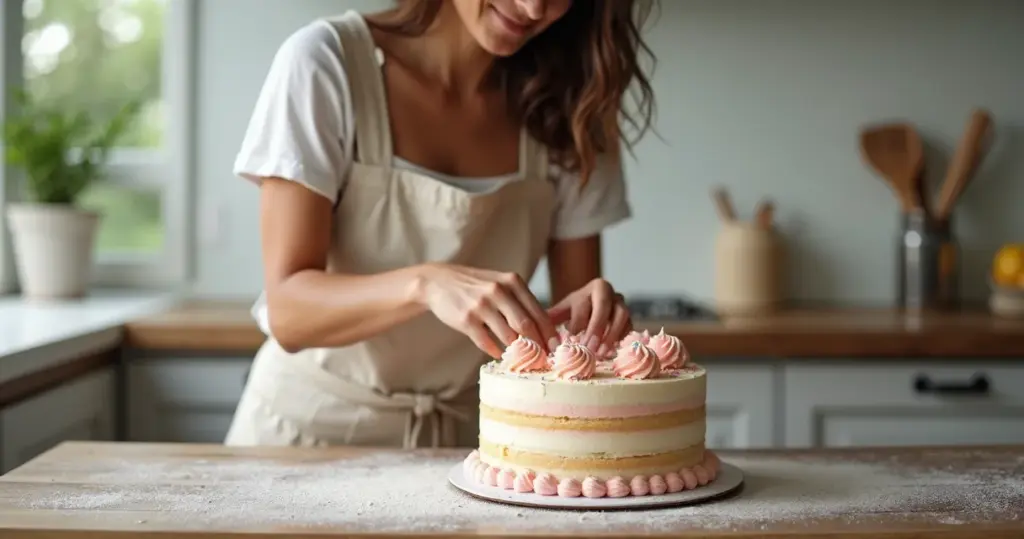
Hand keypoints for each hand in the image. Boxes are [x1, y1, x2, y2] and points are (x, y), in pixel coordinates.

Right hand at [417, 263, 559, 358]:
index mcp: (512, 281)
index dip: (549, 333)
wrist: (438, 282)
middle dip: (538, 346)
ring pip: (508, 336)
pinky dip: (496, 351)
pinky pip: (487, 342)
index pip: (538, 312)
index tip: (557, 348)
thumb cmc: (475, 285)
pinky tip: (499, 355)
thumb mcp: (500, 282)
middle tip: (545, 360)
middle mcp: (498, 291)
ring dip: (517, 352)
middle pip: (526, 326)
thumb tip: (543, 327)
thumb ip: (519, 300)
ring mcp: (482, 306)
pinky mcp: (466, 320)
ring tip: (523, 360)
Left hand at [547, 278, 631, 356]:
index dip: (579, 322)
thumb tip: (533, 329)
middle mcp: (610, 292)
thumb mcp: (564, 309)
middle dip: (596, 329)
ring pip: (622, 316)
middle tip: (589, 348)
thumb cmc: (578, 310)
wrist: (598, 305)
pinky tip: (611, 352)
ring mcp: (623, 304)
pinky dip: (621, 339)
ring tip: (602, 354)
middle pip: (604, 308)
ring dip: (611, 336)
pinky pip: (630, 327)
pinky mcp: (630, 318)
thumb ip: (551, 317)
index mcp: (593, 287)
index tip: (571, 338)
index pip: (585, 304)